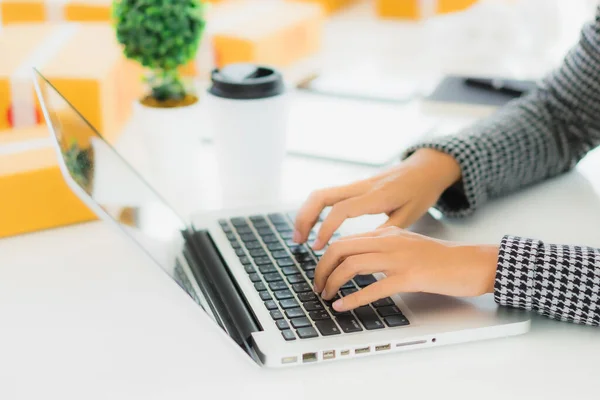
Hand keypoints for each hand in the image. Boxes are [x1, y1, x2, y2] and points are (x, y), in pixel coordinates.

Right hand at [293, 149, 460, 249]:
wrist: (426, 167)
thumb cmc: (421, 192)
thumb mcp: (410, 216)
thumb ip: (386, 231)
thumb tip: (362, 250)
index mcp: (377, 196)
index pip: (342, 209)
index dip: (326, 228)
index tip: (319, 246)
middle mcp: (361, 187)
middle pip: (322, 196)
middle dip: (305, 217)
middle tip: (298, 241)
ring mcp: (356, 184)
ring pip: (321, 194)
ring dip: (306, 213)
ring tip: (300, 237)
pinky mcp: (355, 186)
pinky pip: (328, 195)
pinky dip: (315, 210)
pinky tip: (313, 226)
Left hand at [314, 227, 498, 311]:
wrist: (471, 263)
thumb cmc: (441, 259)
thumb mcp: (407, 246)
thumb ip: (383, 250)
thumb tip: (358, 263)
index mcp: (387, 234)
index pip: (345, 240)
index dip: (326, 258)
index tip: (321, 273)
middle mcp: (389, 242)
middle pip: (341, 249)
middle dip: (322, 268)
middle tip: (318, 286)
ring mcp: (399, 258)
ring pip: (352, 265)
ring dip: (333, 282)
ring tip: (326, 296)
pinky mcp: (410, 277)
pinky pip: (374, 287)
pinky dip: (353, 298)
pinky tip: (343, 307)